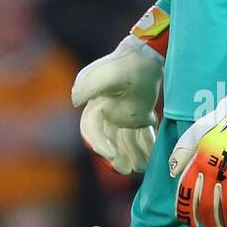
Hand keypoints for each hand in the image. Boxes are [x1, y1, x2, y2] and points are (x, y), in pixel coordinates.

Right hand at [71, 5, 168, 174]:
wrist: (145, 57)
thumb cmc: (124, 65)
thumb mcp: (105, 74)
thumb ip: (89, 85)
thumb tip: (75, 101)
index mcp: (94, 105)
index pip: (92, 131)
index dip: (99, 145)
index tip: (111, 155)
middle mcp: (107, 113)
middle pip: (109, 141)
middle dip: (117, 156)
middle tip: (126, 169)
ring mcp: (124, 116)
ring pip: (126, 141)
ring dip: (133, 155)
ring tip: (141, 168)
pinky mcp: (139, 115)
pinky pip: (141, 135)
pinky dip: (146, 146)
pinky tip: (151, 157)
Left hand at [167, 51, 226, 226]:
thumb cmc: (220, 120)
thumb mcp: (193, 132)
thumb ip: (181, 153)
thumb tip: (173, 175)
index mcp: (198, 160)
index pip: (186, 195)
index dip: (186, 214)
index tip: (190, 223)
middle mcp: (215, 170)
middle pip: (208, 207)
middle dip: (209, 224)